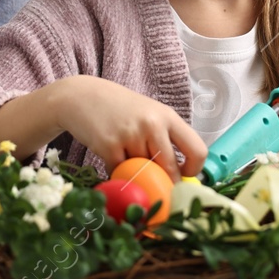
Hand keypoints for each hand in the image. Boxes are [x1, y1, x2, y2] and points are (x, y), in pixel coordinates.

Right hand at [50, 75, 206, 180]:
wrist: (80, 96)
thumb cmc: (118, 108)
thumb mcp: (148, 115)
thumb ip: (164, 139)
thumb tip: (178, 176)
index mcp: (167, 116)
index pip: (197, 149)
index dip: (193, 170)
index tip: (183, 175)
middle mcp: (153, 124)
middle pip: (170, 168)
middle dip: (164, 181)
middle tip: (154, 182)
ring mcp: (131, 134)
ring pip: (143, 172)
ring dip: (135, 172)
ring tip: (124, 154)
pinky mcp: (110, 145)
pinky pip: (121, 172)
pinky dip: (117, 172)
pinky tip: (111, 156)